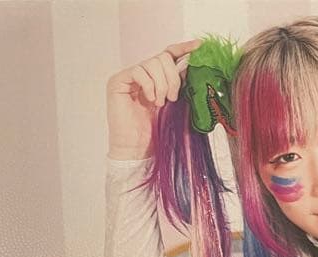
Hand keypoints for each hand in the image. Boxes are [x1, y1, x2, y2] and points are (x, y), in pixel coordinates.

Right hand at [106, 39, 199, 158]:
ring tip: (160, 103)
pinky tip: (150, 100)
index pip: (169, 54)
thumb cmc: (154, 133)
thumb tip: (192, 68)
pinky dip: (148, 85)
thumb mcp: (173, 105)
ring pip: (152, 63)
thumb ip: (179, 86)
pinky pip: (138, 71)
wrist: (136, 150)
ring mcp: (129, 76)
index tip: (199, 46)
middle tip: (173, 98)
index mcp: (156, 78)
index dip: (183, 48)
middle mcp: (142, 73)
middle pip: (162, 58)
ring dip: (161, 84)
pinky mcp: (118, 81)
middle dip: (172, 77)